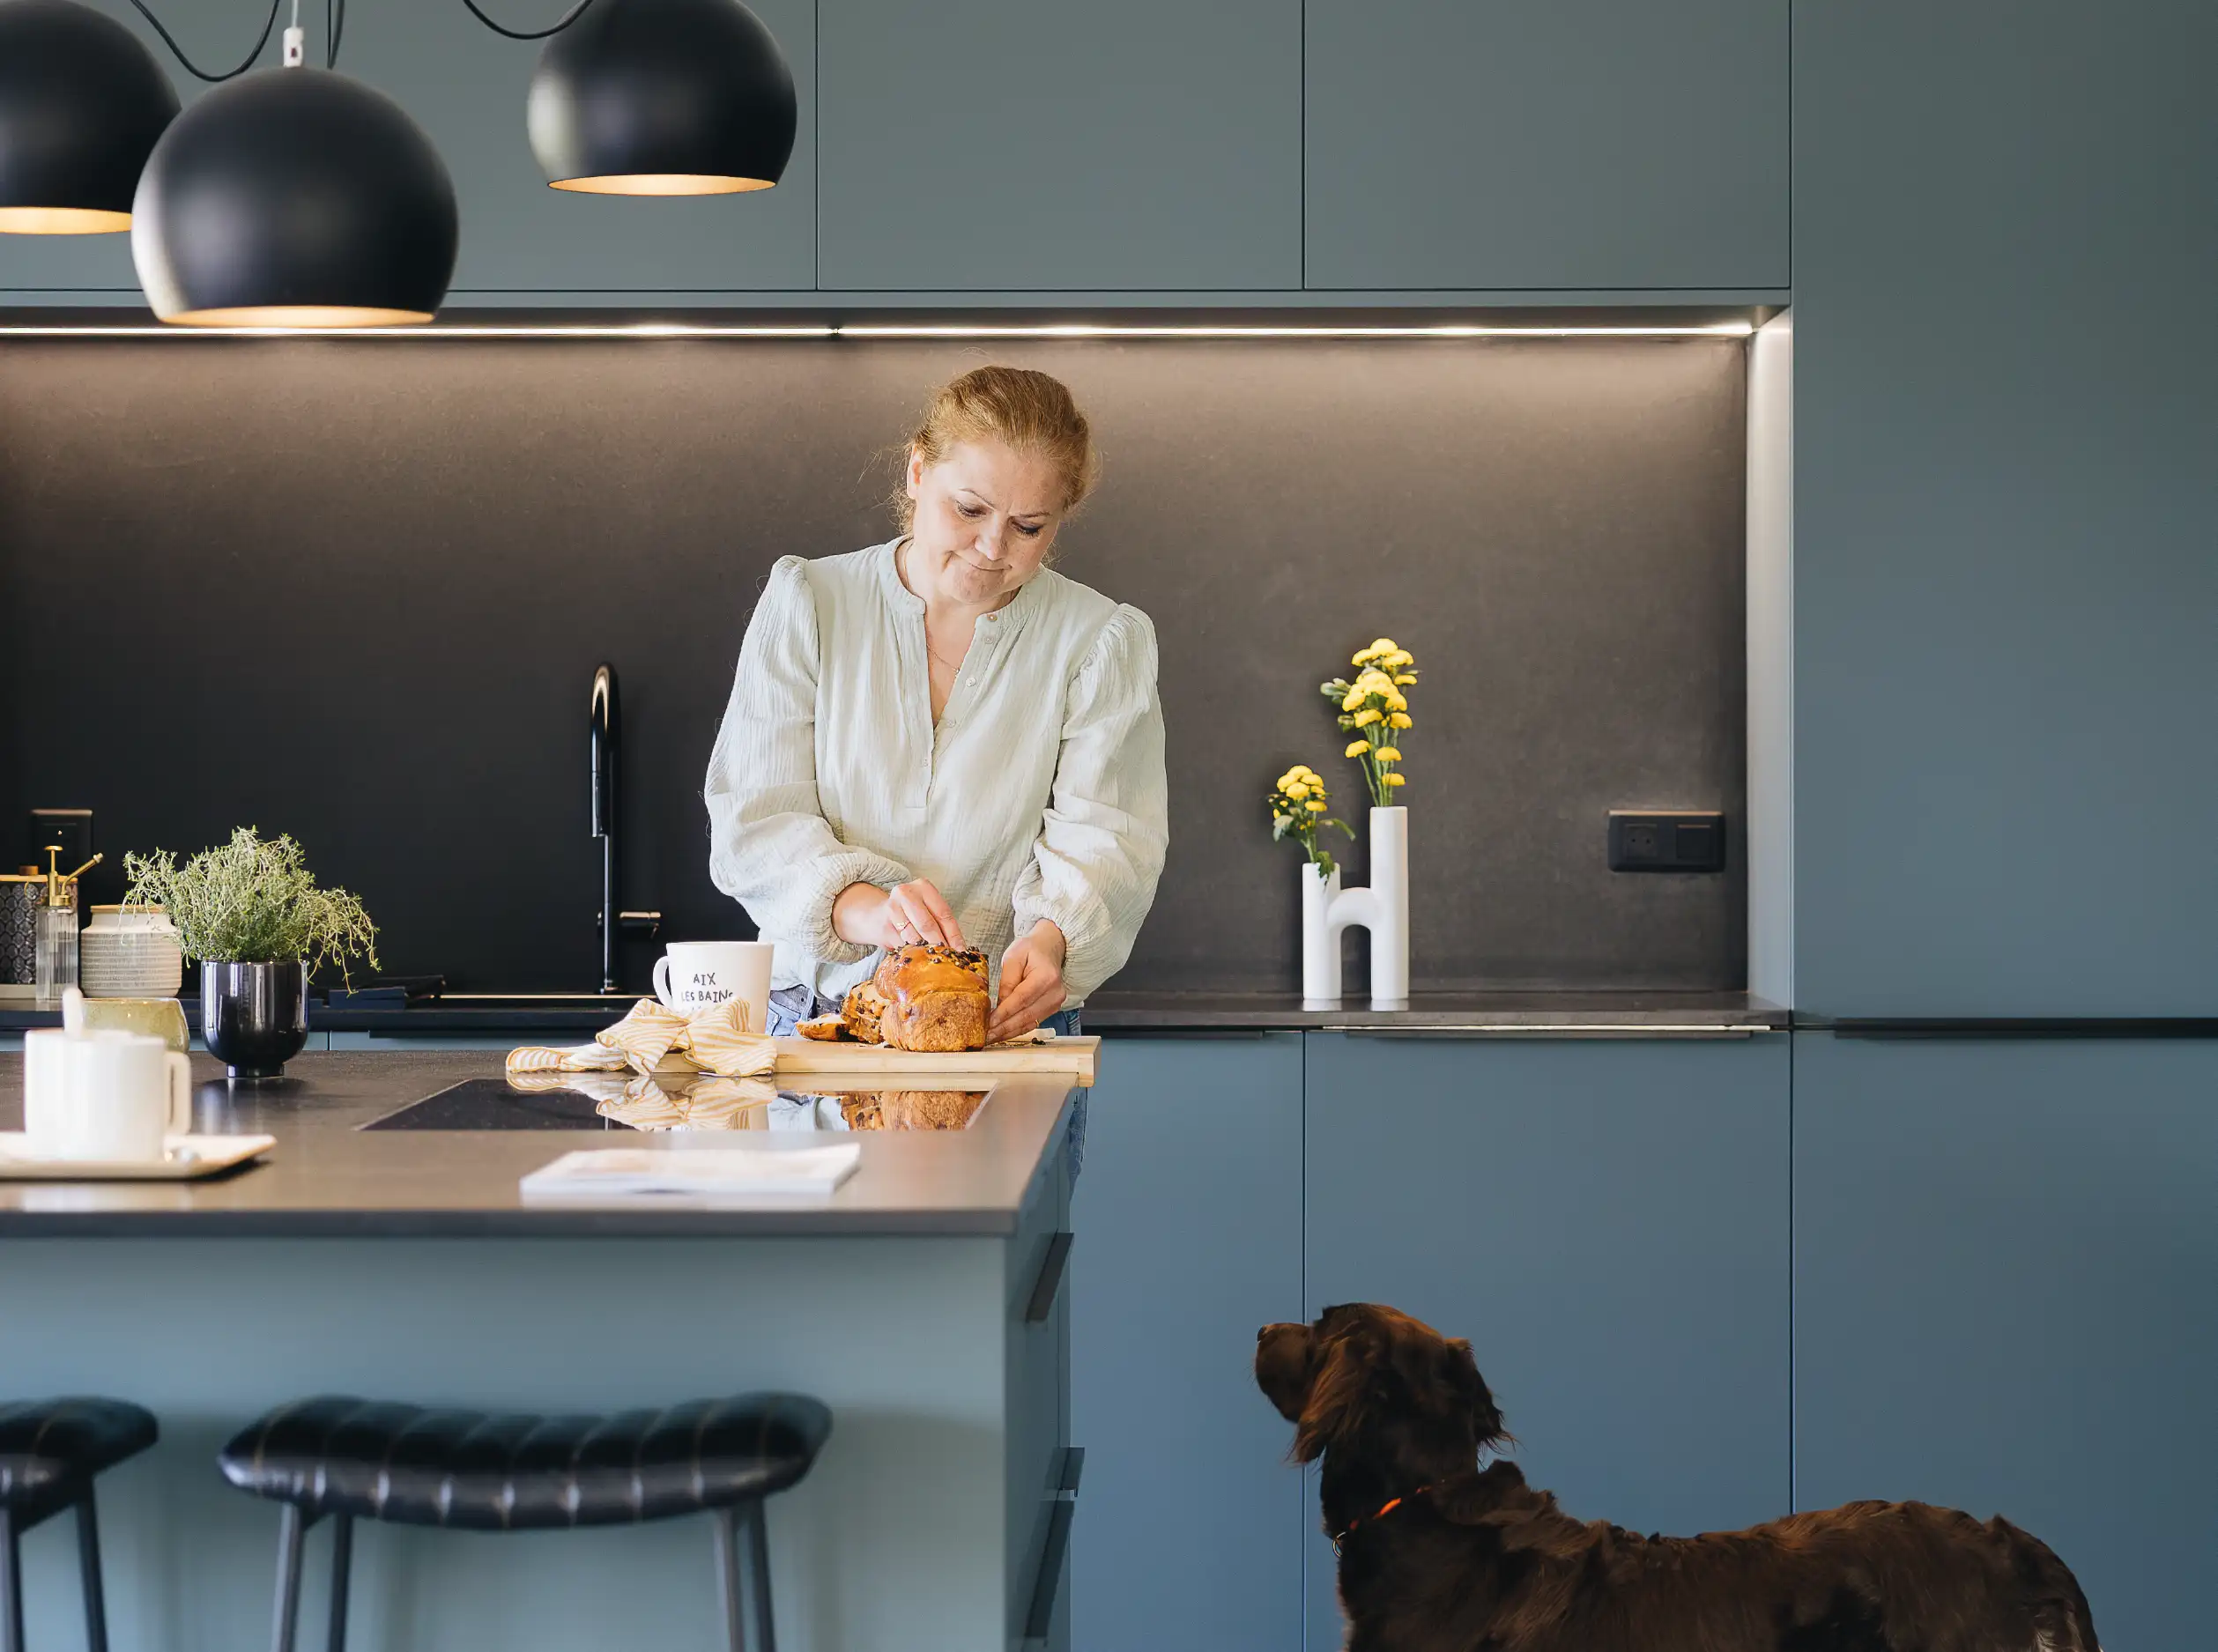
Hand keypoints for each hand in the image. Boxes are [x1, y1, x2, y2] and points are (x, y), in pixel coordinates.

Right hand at [833, 879, 967, 951]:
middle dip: (939, 944)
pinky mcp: (884, 926)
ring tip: (934, 960)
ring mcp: (892, 909)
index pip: (943, 913)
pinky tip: (918, 959)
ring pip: (914, 937)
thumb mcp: (927, 910)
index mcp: (923, 887)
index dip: (953, 934)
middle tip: (947, 958)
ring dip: (925, 951)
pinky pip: (903, 945)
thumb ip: (941, 924)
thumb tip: (959, 949)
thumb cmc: (910, 914)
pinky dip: (912, 954)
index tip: (960, 950)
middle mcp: (906, 893)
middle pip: (927, 924)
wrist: (876, 916)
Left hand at [991, 921, 1066, 1042]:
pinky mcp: (1052, 1009)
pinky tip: (1002, 1033)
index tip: (989, 1023)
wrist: (1049, 949)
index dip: (1004, 1013)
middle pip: (1026, 1015)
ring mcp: (1055, 1003)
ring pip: (1029, 1023)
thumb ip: (1007, 980)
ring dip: (1009, 1032)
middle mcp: (1055, 993)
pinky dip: (1016, 1029)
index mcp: (1046, 976)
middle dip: (1004, 1028)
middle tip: (985, 1036)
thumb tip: (1000, 1005)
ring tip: (991, 1038)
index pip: (1022, 999)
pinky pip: (1032, 1022)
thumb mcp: (1013, 957)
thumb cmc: (1031, 950)